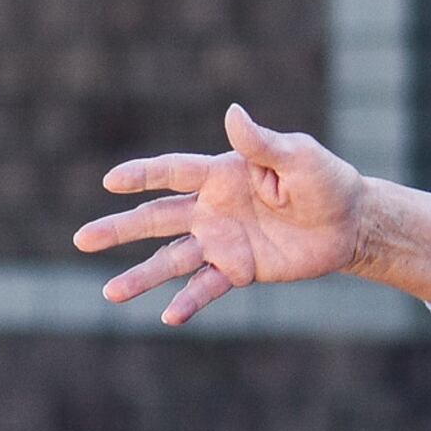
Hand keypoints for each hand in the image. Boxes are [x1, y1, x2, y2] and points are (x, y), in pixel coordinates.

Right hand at [75, 106, 372, 326]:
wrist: (348, 223)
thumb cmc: (323, 180)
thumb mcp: (298, 156)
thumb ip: (262, 142)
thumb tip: (232, 113)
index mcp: (221, 174)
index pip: (173, 173)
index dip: (142, 176)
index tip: (109, 182)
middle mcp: (211, 209)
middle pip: (155, 219)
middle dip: (118, 229)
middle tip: (82, 239)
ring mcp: (221, 242)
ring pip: (171, 260)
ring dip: (141, 277)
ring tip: (109, 294)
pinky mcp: (239, 270)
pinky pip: (207, 288)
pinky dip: (189, 303)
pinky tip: (169, 317)